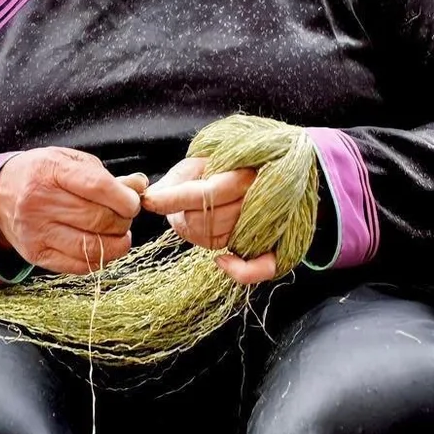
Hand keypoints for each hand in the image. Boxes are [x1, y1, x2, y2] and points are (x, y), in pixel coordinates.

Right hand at [0, 148, 146, 275]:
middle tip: (125, 217)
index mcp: (50, 172)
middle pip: (98, 220)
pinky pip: (79, 265)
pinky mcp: (36, 254)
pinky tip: (102, 247)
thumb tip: (139, 187)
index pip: (97, 187)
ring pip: (91, 247)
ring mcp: (36, 231)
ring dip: (116, 244)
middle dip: (123, 221)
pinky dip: (99, 259)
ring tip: (119, 234)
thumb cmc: (43, 175)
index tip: (133, 202)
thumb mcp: (70, 163)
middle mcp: (39, 202)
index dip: (125, 199)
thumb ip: (105, 176)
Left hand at [141, 157, 276, 285]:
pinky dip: (241, 271)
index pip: (207, 191)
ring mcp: (277, 223)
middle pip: (212, 219)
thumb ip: (178, 177)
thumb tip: (151, 196)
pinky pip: (263, 267)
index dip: (174, 198)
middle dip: (186, 217)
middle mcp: (265, 196)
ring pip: (225, 240)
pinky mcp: (284, 247)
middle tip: (182, 209)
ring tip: (199, 218)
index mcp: (248, 171)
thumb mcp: (201, 162)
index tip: (149, 201)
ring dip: (201, 235)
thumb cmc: (229, 170)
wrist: (272, 174)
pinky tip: (222, 262)